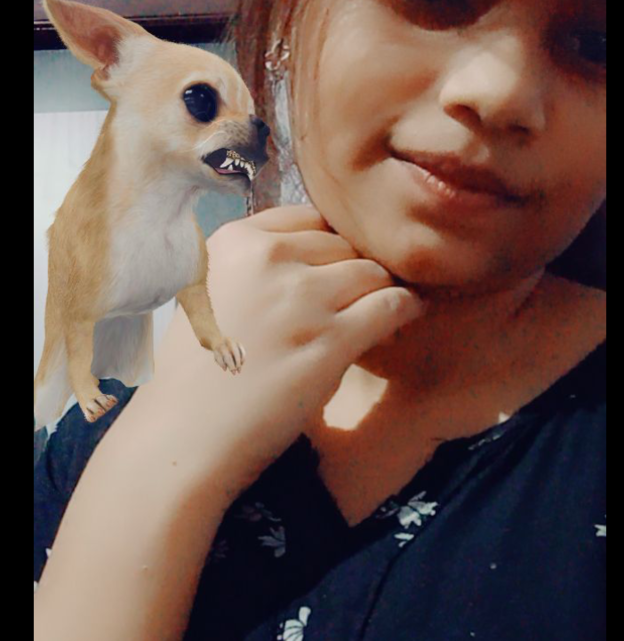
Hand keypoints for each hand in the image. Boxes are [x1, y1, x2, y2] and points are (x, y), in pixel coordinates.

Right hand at [112, 205, 426, 497]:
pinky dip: (405, 308)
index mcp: (234, 241)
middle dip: (355, 268)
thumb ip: (252, 265)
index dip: (328, 244)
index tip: (337, 266)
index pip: (308, 218)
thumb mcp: (208, 293)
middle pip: (342, 244)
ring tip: (385, 309)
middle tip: (361, 297)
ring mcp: (300, 298)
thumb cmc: (193, 373)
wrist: (183, 438)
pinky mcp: (330, 340)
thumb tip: (314, 256)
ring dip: (382, 289)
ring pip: (371, 271)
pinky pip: (390, 305)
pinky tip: (407, 316)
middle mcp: (267, 258)